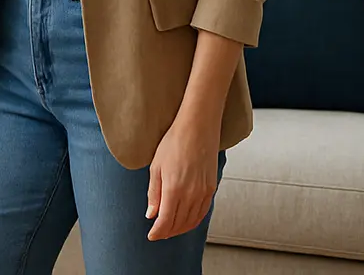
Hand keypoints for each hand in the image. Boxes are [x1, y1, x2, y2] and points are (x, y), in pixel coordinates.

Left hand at [146, 116, 219, 240]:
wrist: (197, 128)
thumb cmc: (173, 143)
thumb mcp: (156, 167)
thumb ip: (154, 193)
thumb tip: (152, 215)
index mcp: (173, 189)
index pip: (165, 221)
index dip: (157, 232)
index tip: (151, 236)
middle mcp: (190, 194)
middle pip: (179, 224)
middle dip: (167, 232)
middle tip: (158, 233)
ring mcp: (203, 192)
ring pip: (192, 221)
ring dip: (180, 228)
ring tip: (170, 229)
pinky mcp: (212, 189)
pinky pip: (203, 212)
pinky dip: (194, 221)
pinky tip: (186, 221)